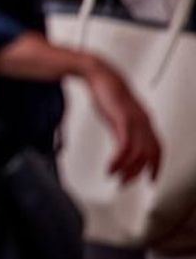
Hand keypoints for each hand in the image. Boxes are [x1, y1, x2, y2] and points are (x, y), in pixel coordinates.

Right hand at [84, 60, 160, 181]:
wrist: (100, 75)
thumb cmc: (108, 93)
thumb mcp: (118, 116)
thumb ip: (124, 131)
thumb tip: (124, 148)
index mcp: (145, 122)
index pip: (157, 149)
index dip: (156, 166)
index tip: (151, 179)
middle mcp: (144, 122)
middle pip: (150, 154)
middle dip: (140, 172)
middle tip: (126, 183)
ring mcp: (135, 121)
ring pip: (138, 154)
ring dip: (128, 170)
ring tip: (116, 177)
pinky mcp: (123, 120)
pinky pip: (125, 147)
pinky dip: (119, 161)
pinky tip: (110, 167)